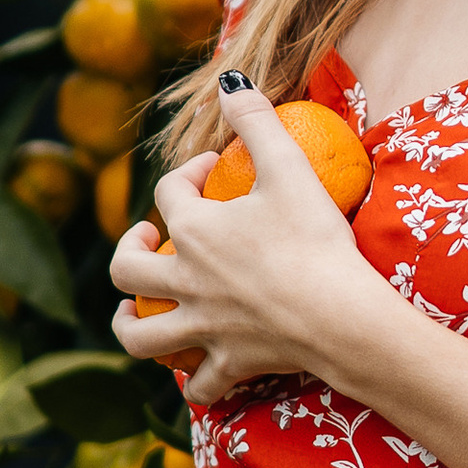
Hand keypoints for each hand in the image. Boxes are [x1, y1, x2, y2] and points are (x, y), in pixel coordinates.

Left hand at [108, 81, 381, 406]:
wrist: (340, 317)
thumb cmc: (315, 240)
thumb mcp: (290, 168)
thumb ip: (256, 121)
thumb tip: (230, 82)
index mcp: (195, 231)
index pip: (169, 192)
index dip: (187, 173)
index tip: (214, 169)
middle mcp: (185, 282)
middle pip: (127, 271)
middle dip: (128, 251)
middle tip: (147, 240)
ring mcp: (202, 328)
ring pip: (140, 336)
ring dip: (129, 322)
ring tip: (132, 309)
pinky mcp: (229, 364)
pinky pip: (198, 385)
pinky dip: (193, 381)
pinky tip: (196, 372)